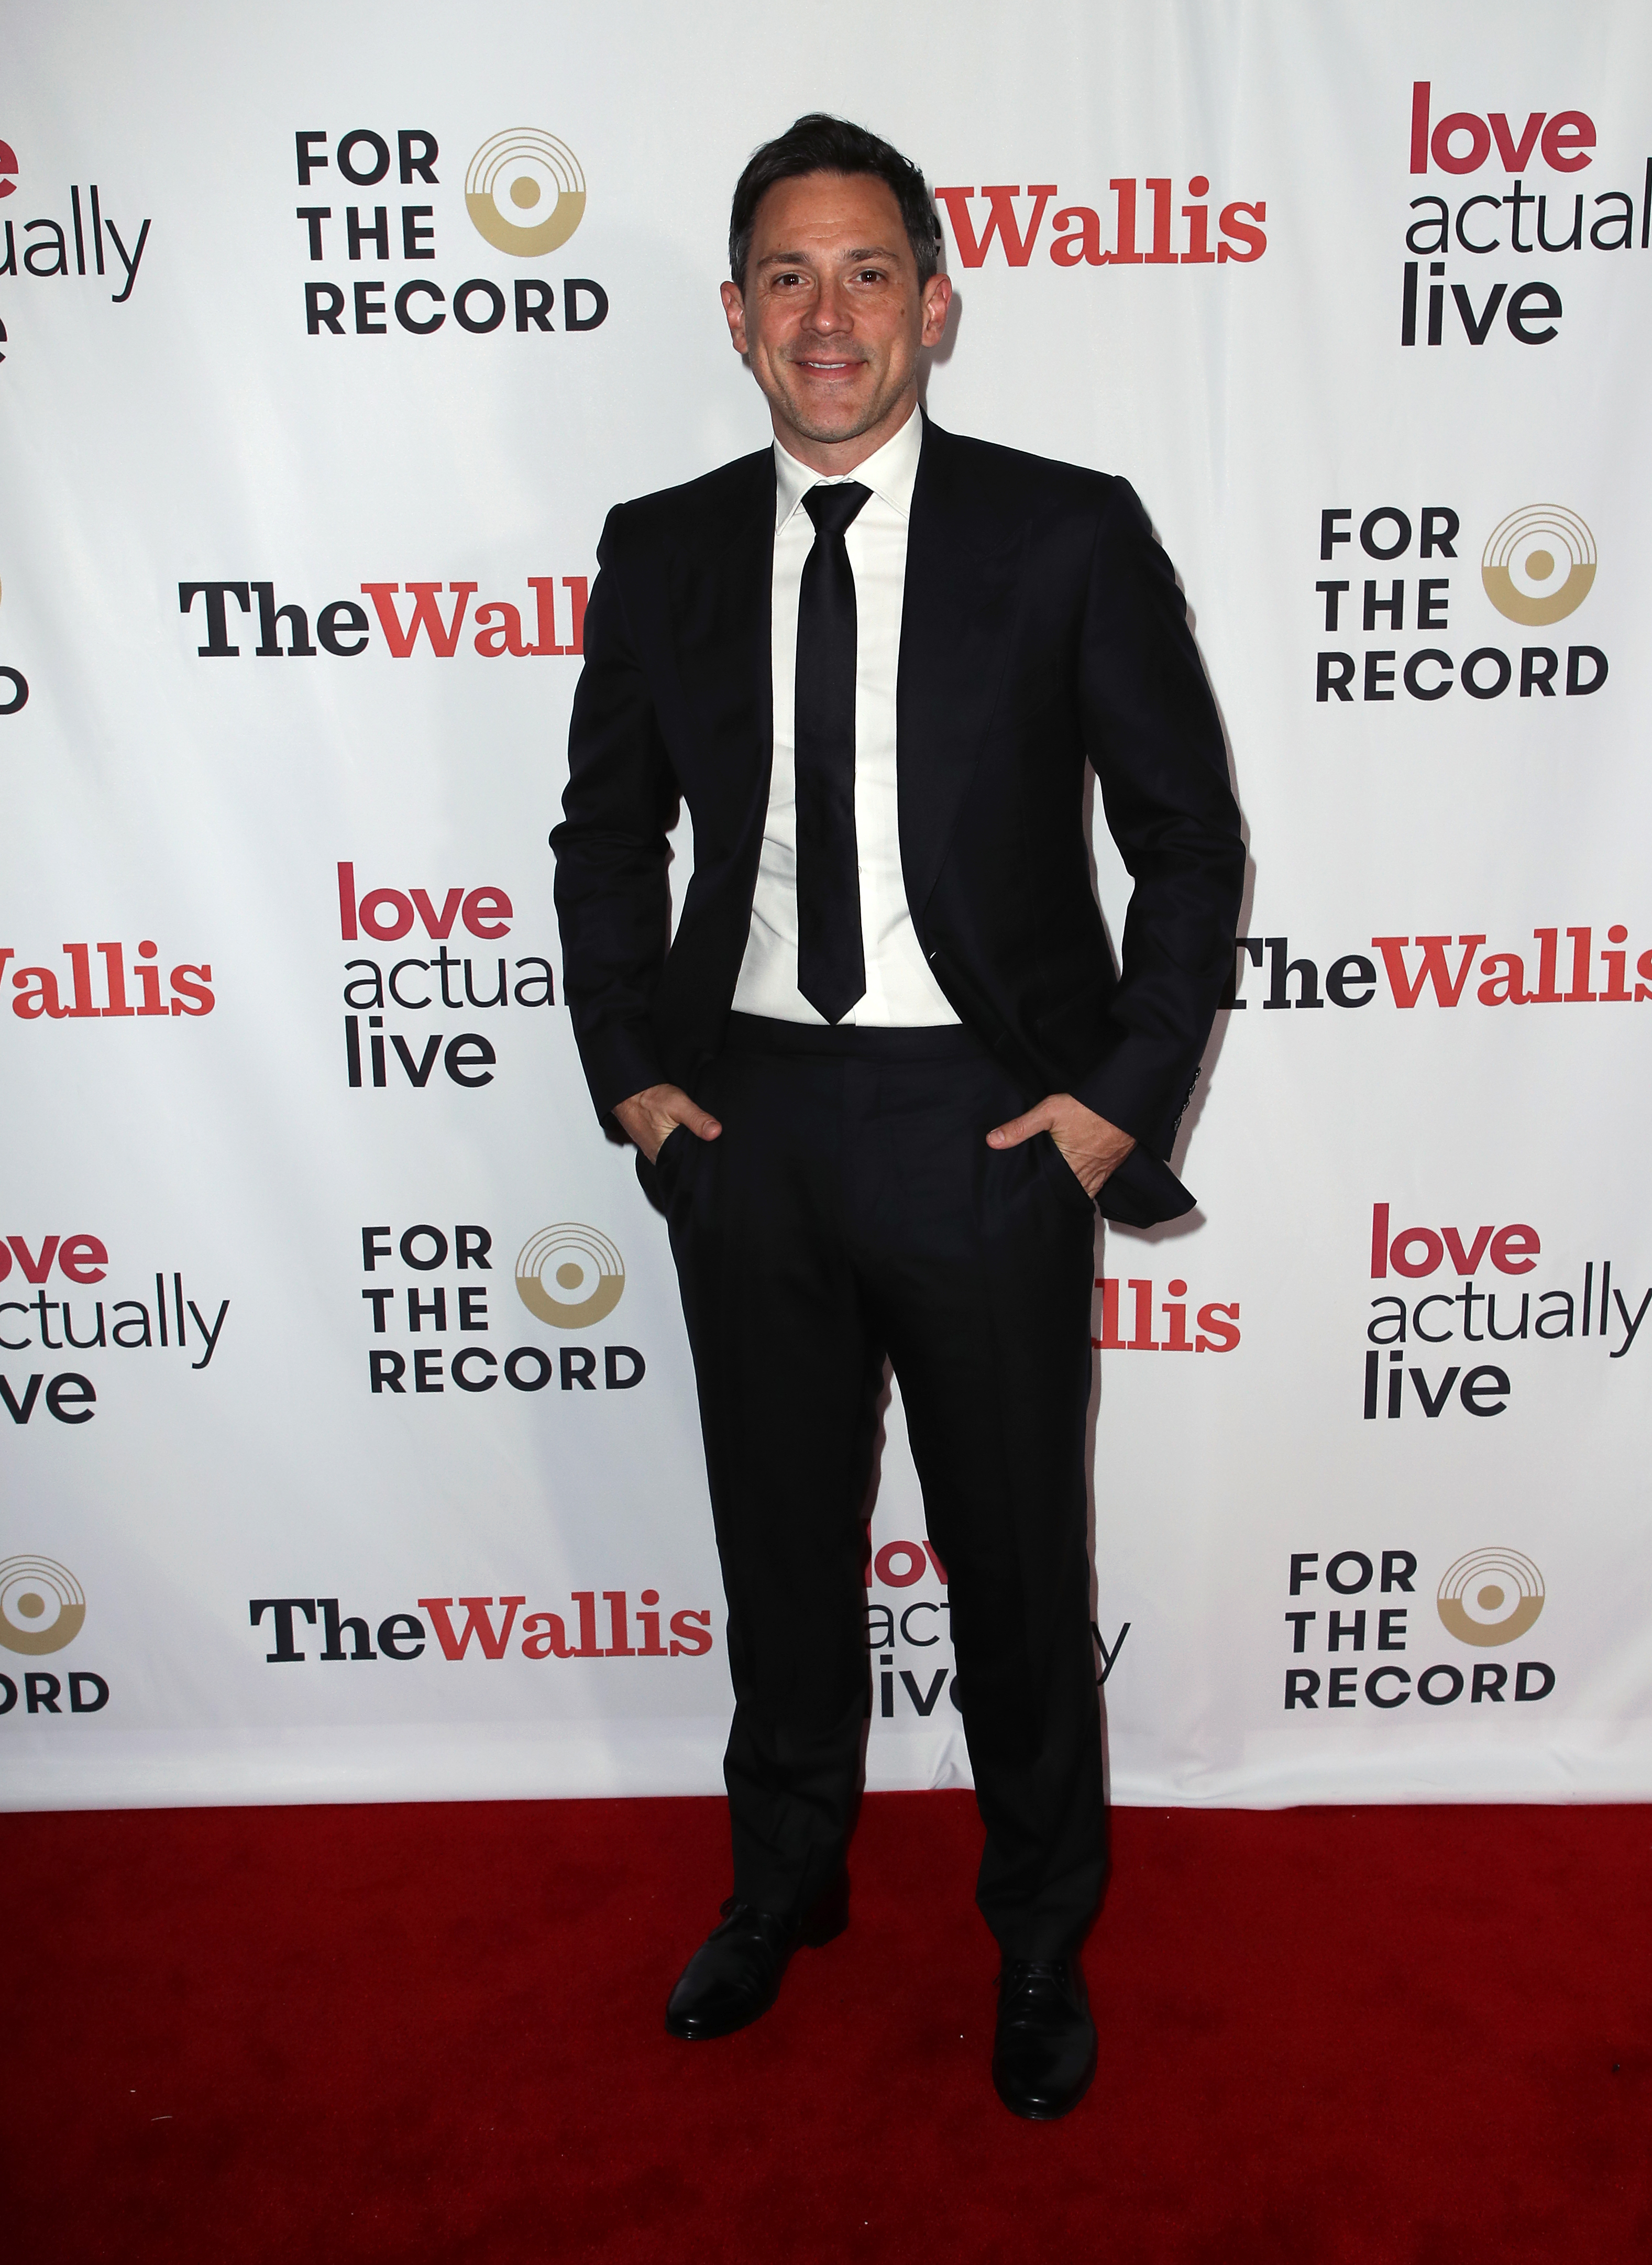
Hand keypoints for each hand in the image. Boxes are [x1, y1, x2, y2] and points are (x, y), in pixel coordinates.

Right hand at [613, 1082, 721, 1164]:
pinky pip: (669, 1149)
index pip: (692, 1164)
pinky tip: (680, 1132)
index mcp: (665, 1153)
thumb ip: (698, 1119)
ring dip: (685, 1145)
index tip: (713, 1144)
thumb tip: (715, 1132)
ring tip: (691, 1132)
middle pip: (685, 1160)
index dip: (705, 1155)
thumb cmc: (649, 1098)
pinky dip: (676, 1142)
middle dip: (696, 1150)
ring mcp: (655, 1153)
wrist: (629, 1092)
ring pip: (677, 1154)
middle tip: (702, 1134)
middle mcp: (658, 1157)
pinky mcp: (653, 1146)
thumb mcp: (679, 1105)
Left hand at [986, 1093, 1135, 1197]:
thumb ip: (1020, 1127)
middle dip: (1051, 1195)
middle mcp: (1084, 1174)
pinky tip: (1075, 1183)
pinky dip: (1085, 1187)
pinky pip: (1095, 1186)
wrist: (1123, 1104)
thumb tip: (993, 1140)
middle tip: (1037, 1197)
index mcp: (1066, 1165)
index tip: (1025, 1196)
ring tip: (1053, 1193)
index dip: (1036, 1193)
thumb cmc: (1088, 1107)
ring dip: (1068, 1192)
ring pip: (1080, 1192)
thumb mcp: (1049, 1111)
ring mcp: (1099, 1173)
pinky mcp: (1110, 1167)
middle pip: (1063, 1193)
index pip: (1047, 1189)